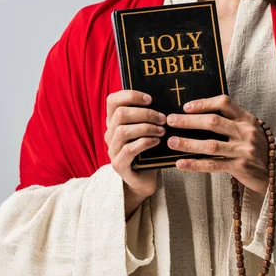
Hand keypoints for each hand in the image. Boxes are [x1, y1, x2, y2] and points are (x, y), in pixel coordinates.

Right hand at [105, 90, 165, 217]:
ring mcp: (112, 150)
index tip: (150, 99)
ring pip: (123, 131)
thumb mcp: (148, 131)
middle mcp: (110, 134)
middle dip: (144, 113)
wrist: (144, 180)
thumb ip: (149, 117)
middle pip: (120, 114)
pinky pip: (129, 149)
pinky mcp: (118, 164)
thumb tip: (166, 100)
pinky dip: (145, 142)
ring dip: (146, 128)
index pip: (113, 100)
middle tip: (162, 118)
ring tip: (162, 131)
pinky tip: (157, 142)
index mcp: (114, 122)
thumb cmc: (149, 152)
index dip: (130, 95)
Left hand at [166, 95, 269, 193]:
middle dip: (189, 121)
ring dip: (188, 143)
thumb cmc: (256, 149)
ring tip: (171, 142)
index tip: (186, 107)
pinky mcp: (240, 167)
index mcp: (248, 119)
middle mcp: (246, 132)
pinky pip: (213, 165)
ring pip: (210, 145)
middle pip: (213, 123)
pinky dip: (195, 164)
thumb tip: (198, 117)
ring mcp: (244, 150)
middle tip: (170, 121)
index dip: (203, 103)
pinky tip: (181, 163)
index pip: (224, 103)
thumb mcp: (249, 130)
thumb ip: (231, 123)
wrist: (275, 172)